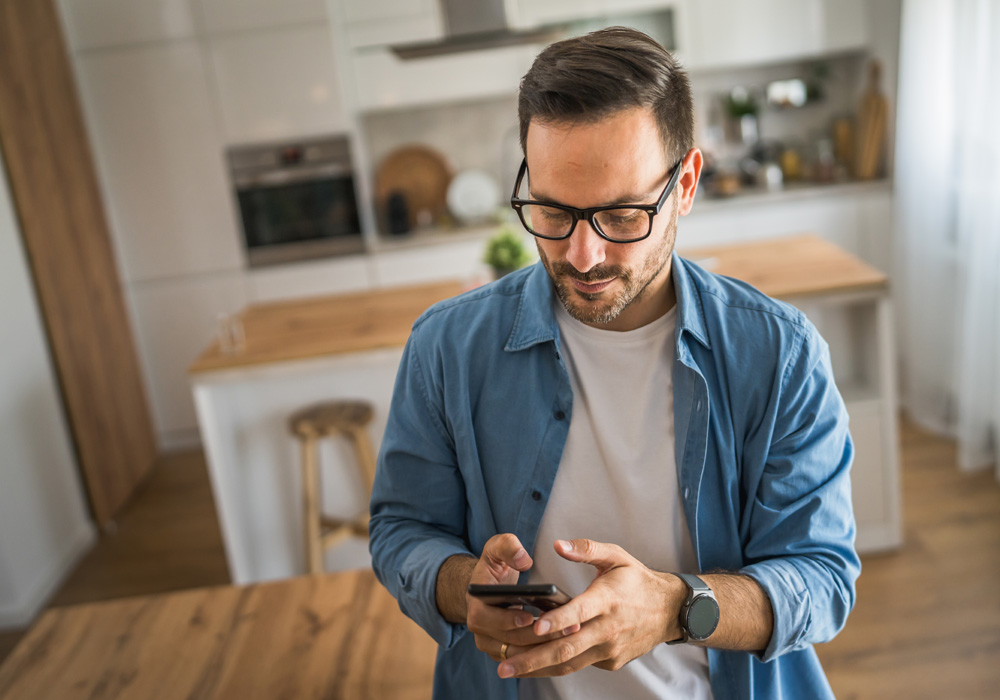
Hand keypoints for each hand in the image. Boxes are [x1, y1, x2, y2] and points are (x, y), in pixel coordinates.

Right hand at [466, 534, 580, 661]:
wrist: (488, 589)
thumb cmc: (494, 567)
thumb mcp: (496, 548)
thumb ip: (508, 547)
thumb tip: (523, 560)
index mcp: (476, 606)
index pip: (489, 619)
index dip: (509, 619)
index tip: (530, 616)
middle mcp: (480, 630)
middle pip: (510, 639)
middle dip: (538, 635)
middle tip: (566, 628)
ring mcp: (491, 644)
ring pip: (520, 653)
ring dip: (545, 648)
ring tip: (571, 635)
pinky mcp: (504, 652)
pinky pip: (525, 658)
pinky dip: (544, 654)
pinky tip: (566, 644)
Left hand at [496, 539, 684, 677]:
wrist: (670, 611)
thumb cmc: (637, 580)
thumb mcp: (617, 556)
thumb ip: (587, 549)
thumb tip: (557, 544)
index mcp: (608, 600)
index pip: (579, 613)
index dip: (557, 621)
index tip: (535, 626)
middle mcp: (608, 629)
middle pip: (567, 648)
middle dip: (532, 659)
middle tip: (503, 664)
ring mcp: (610, 650)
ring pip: (569, 663)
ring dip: (537, 668)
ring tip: (508, 669)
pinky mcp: (610, 662)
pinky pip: (579, 664)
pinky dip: (556, 665)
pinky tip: (533, 664)